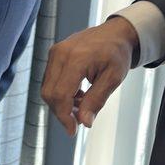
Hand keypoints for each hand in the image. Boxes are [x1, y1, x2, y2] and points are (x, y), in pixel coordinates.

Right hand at [41, 17, 138, 135]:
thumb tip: (84, 122)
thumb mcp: (113, 78)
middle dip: (62, 112)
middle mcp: (60, 54)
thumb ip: (97, 100)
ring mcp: (55, 52)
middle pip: (50, 93)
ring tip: (82, 105)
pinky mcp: (54, 54)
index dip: (65, 117)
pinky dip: (60, 92)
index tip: (73, 131)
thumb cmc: (116, 53)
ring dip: (61, 103)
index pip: (61, 95)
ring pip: (47, 88)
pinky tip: (78, 95)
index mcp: (76, 59)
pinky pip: (50, 80)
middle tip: (79, 120)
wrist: (115, 33)